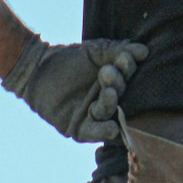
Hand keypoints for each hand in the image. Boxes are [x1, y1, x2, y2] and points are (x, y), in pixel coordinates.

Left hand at [1, 33, 148, 141]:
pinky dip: (104, 131)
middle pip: (121, 95)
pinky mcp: (80, 129)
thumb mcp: (96, 51)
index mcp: (116, 82)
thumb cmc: (69, 58)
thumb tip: (144, 51)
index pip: (129, 77)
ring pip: (109, 113)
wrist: (37, 68)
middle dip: (117, 83)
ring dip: (111, 103)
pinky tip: (112, 127)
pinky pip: (95, 132)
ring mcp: (95, 116)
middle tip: (107, 72)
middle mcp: (109, 101)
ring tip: (109, 92)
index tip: (123, 58)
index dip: (128, 69)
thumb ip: (118, 50)